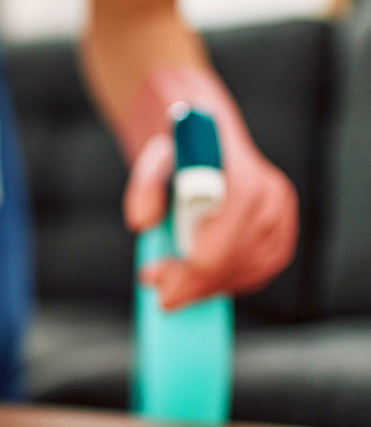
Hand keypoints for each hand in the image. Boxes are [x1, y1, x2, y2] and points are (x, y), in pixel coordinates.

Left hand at [122, 72, 297, 310]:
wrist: (203, 135)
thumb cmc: (176, 150)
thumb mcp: (152, 160)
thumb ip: (144, 187)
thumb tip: (143, 223)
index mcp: (241, 183)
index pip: (216, 253)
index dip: (185, 278)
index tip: (157, 286)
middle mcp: (269, 198)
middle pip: (233, 266)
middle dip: (194, 286)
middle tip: (160, 291)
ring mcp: (281, 214)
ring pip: (250, 272)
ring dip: (211, 286)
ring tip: (176, 282)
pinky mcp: (282, 227)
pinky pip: (262, 268)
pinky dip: (231, 279)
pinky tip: (204, 278)